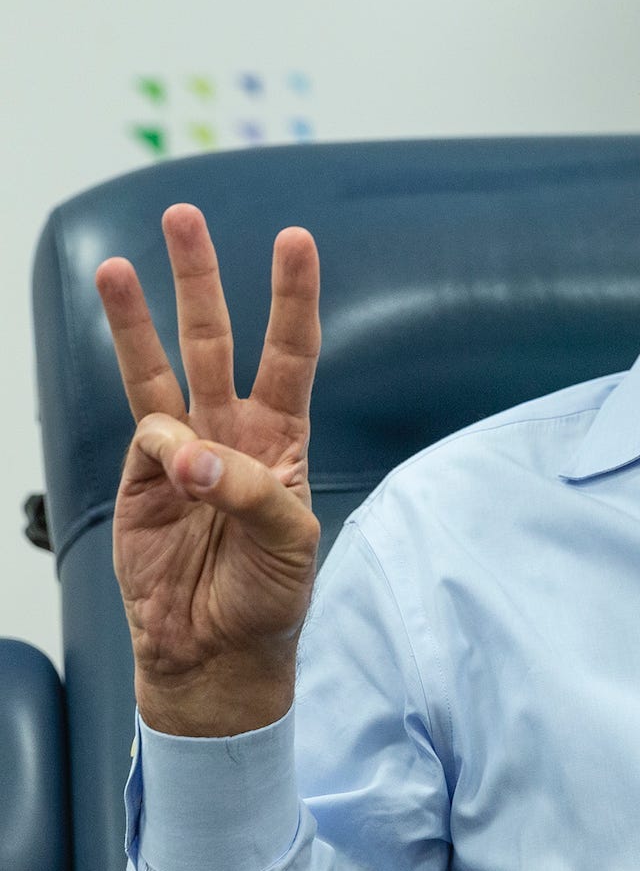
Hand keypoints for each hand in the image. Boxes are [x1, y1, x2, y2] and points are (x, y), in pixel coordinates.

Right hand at [101, 204, 321, 736]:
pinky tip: (168, 453)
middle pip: (217, 338)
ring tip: (115, 264)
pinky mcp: (141, 480)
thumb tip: (187, 454)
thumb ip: (247, 492)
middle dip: (201, 278)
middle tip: (182, 216)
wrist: (215, 654)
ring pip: (160, 368)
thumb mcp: (289, 543)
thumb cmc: (269, 596)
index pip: (292, 350)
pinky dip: (152, 432)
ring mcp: (183, 451)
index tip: (295, 239)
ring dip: (138, 317)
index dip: (292, 296)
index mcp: (285, 436)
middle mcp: (234, 430)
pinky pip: (142, 433)